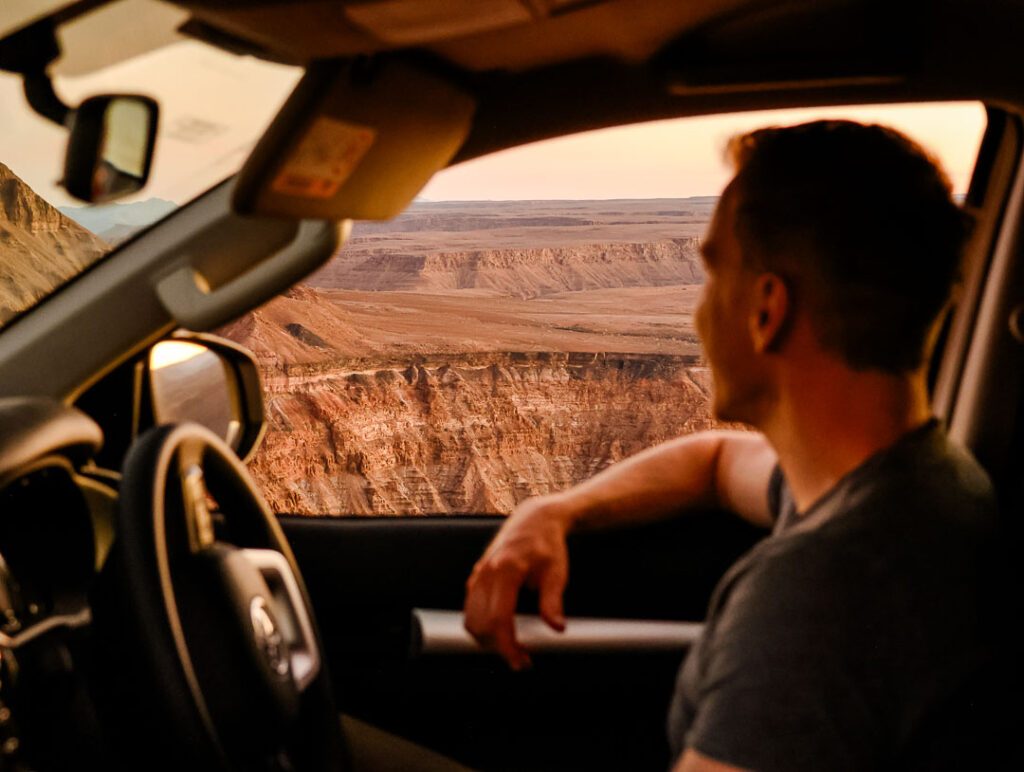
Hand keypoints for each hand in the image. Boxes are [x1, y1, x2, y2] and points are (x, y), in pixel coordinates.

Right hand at [464, 494, 572, 669]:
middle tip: (521, 656)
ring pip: (470, 618)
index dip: (508, 646)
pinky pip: (471, 608)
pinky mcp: (477, 576)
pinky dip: (481, 624)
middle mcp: (486, 572)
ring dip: (487, 638)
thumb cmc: (547, 543)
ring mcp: (478, 574)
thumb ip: (552, 601)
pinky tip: (502, 629)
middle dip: (497, 647)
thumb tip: (555, 627)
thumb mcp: (556, 572)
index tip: (521, 660)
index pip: (498, 619)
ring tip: (512, 644)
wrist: (535, 519)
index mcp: (505, 570)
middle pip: (479, 624)